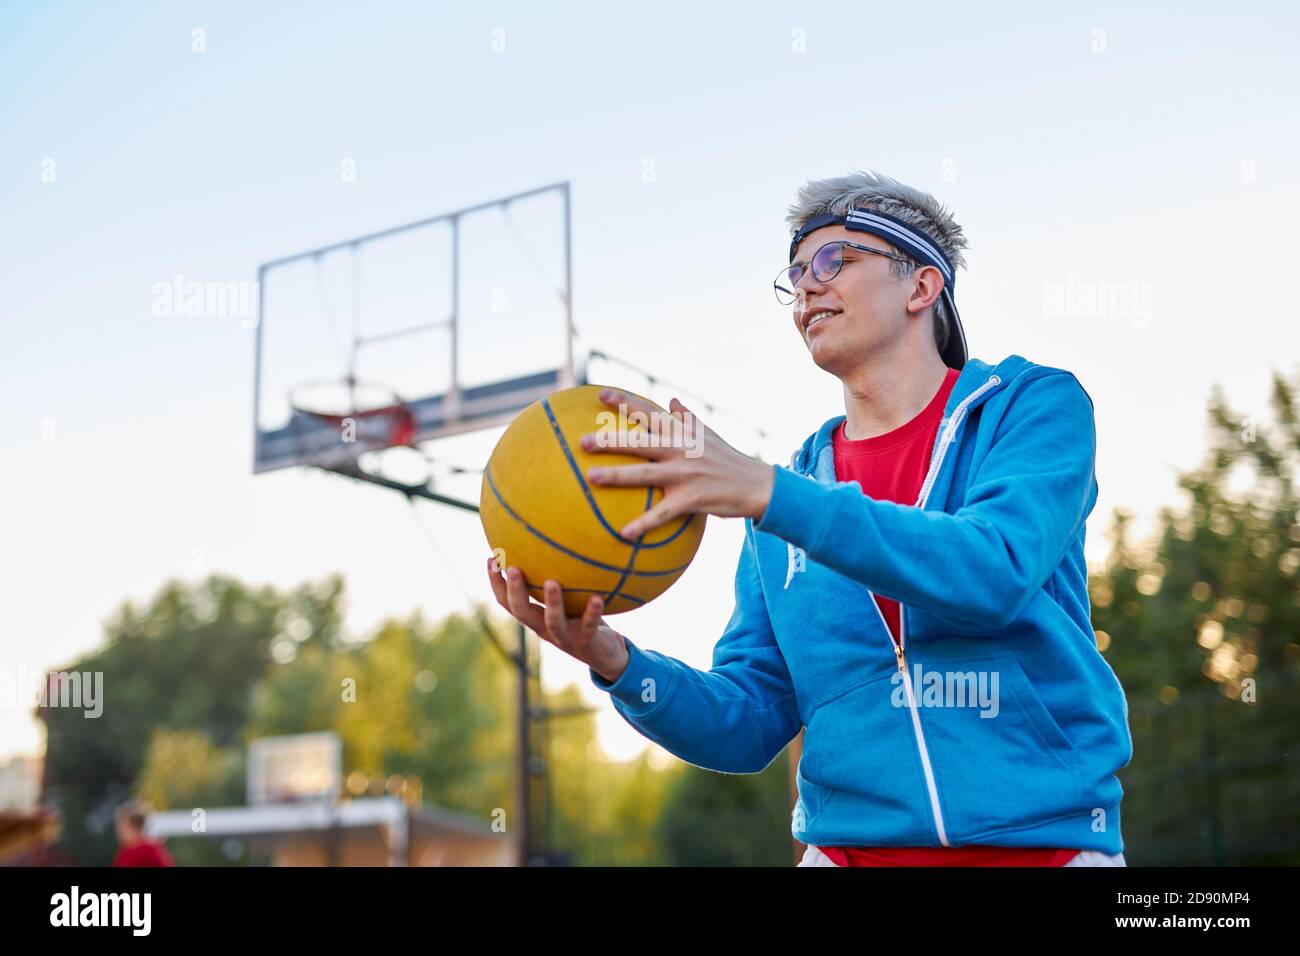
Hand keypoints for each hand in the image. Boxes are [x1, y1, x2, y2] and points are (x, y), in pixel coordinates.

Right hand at [486, 556, 630, 682]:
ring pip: (553, 622)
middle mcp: (545, 628)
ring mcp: (565, 637)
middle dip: (515, 591)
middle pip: (523, 612)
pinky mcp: (586, 643)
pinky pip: (589, 626)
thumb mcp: (567, 599)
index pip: (508, 602)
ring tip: (551, 582)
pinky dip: (592, 613)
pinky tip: (596, 598)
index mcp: (536, 617)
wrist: (605, 655)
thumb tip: (550, 541)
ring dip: (552, 603)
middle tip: (512, 568)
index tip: (491, 559)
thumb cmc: (582, 619)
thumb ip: (556, 578)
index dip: (496, 583)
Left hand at [580, 388, 774, 538]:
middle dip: (610, 440)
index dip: (626, 402)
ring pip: (644, 474)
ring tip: (590, 477)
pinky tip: (623, 534)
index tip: (601, 394)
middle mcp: (681, 449)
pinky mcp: (691, 499)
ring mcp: (685, 474)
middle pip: (640, 442)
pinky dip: (643, 524)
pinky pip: (662, 513)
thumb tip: (671, 401)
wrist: (755, 485)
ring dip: (617, 476)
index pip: (650, 413)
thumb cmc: (727, 459)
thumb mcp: (708, 435)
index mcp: (682, 432)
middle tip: (583, 442)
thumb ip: (687, 418)